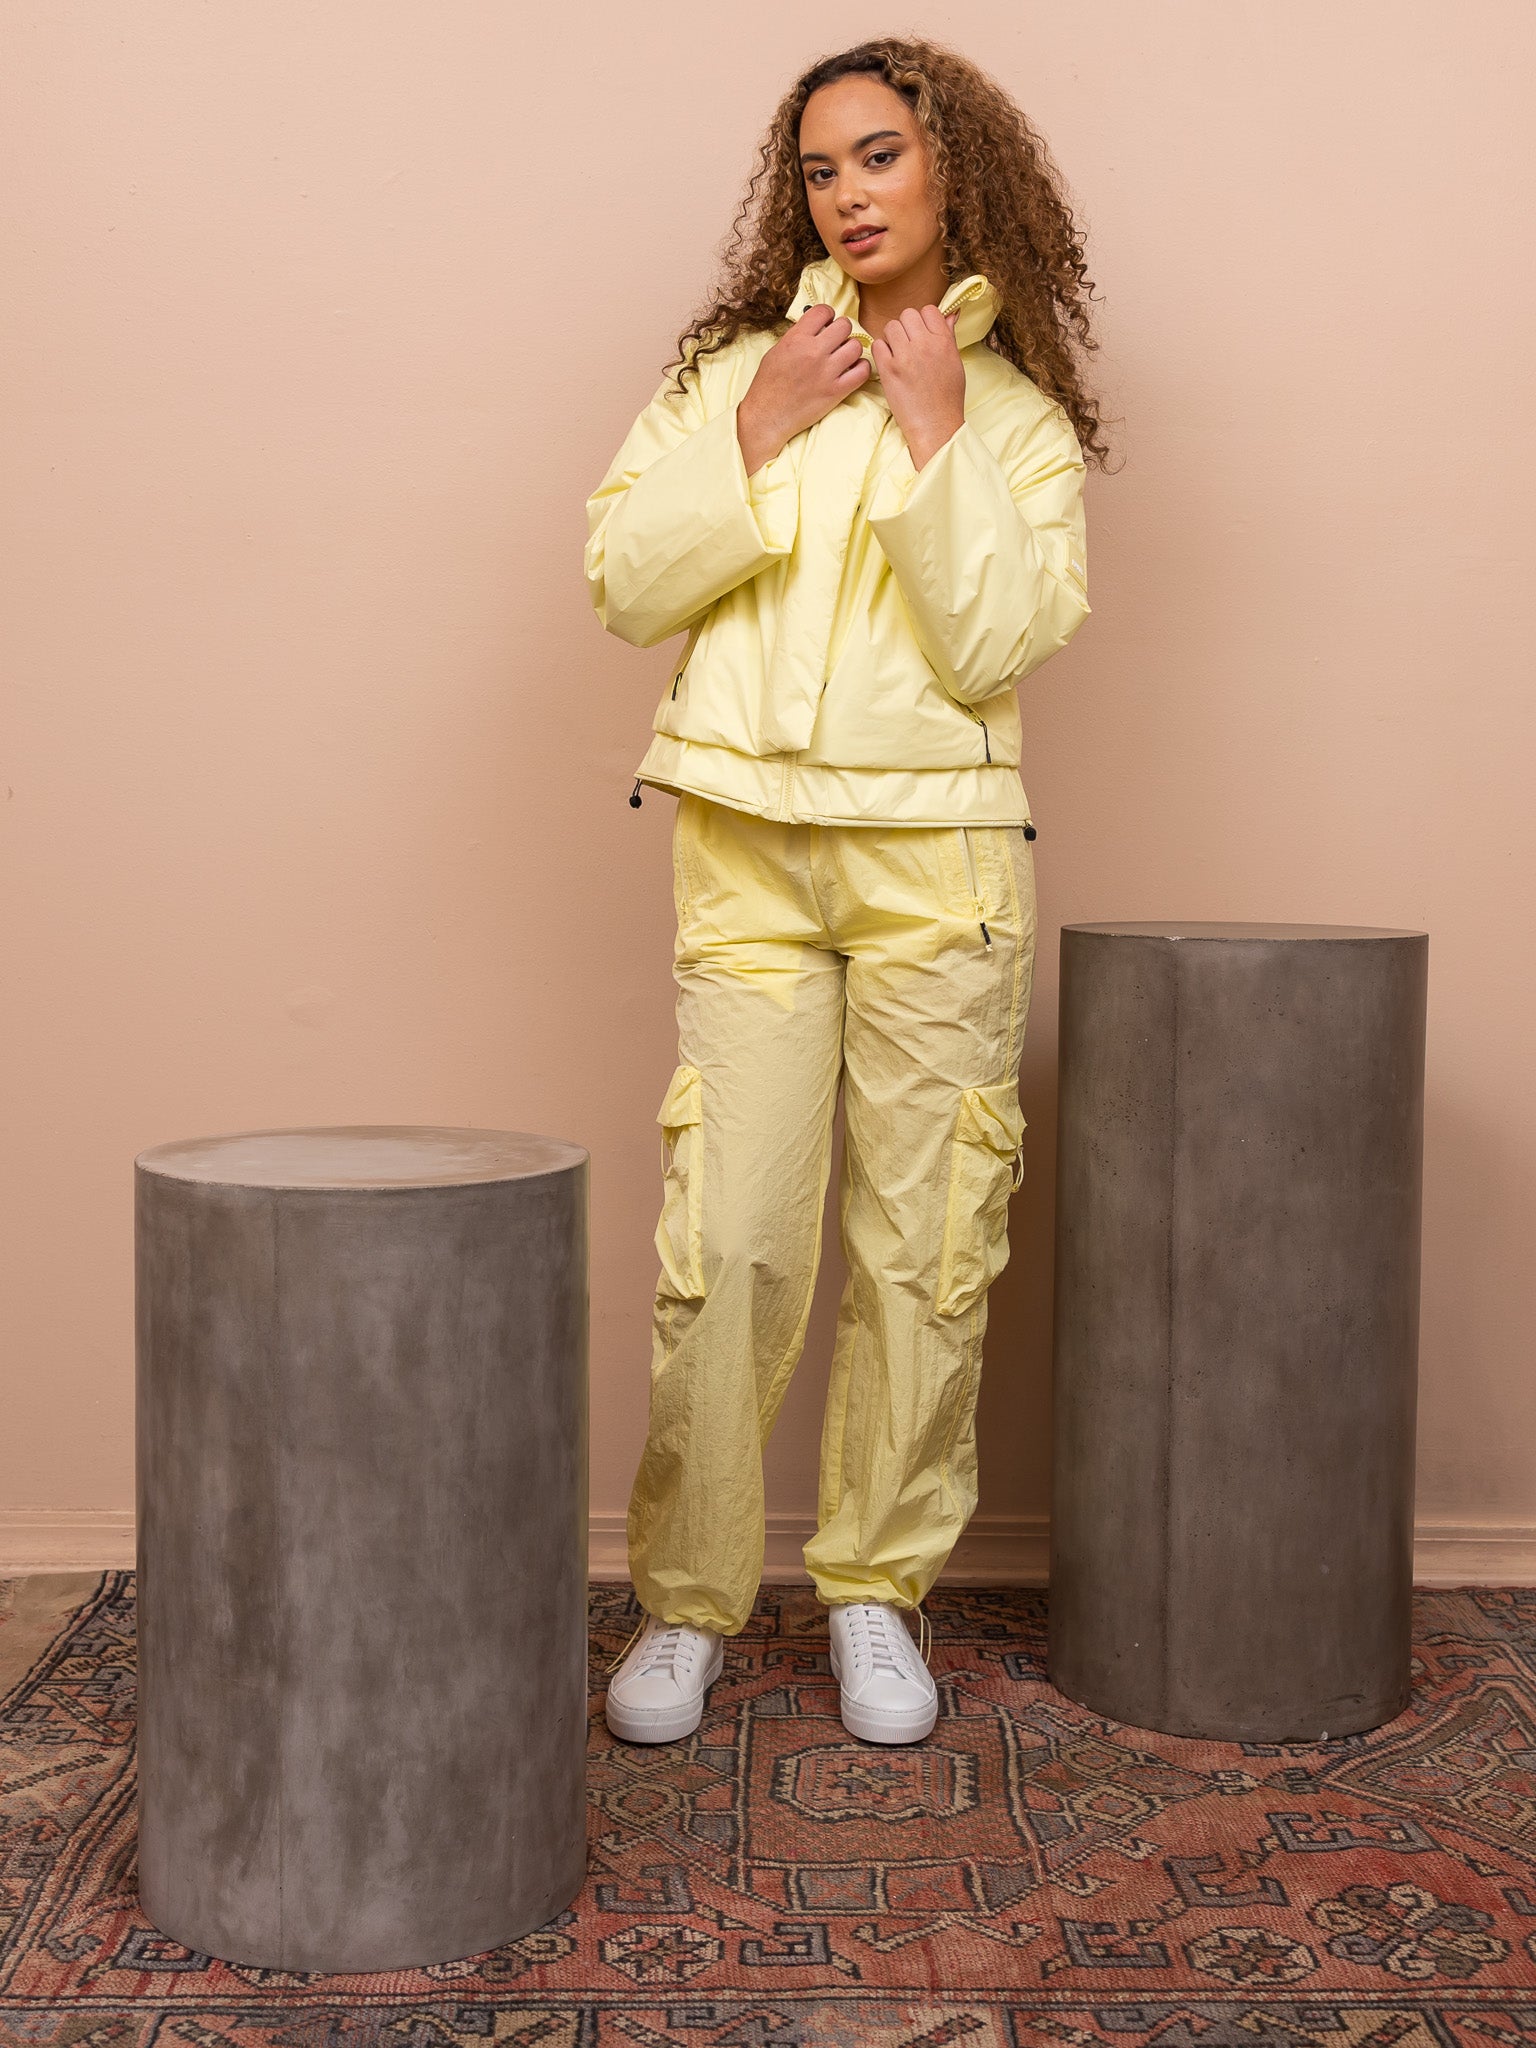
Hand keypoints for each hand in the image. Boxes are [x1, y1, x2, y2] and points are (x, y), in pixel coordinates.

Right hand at [736, 304, 869, 472]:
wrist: (767, 416)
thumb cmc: (768, 385)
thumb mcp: (776, 351)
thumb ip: (797, 337)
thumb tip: (815, 327)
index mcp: (797, 339)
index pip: (823, 311)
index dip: (827, 316)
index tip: (826, 324)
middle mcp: (813, 352)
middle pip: (844, 325)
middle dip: (841, 331)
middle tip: (836, 341)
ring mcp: (827, 372)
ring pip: (856, 346)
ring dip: (852, 349)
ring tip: (844, 357)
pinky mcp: (836, 391)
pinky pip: (862, 371)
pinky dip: (861, 368)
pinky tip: (852, 371)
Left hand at [871, 306, 965, 468]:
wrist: (935, 425)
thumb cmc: (947, 398)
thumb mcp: (955, 363)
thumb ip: (948, 336)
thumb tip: (950, 314)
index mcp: (943, 341)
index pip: (929, 310)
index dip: (923, 320)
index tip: (922, 333)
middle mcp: (925, 344)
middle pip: (907, 314)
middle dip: (906, 327)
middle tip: (908, 344)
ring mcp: (905, 356)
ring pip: (891, 327)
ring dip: (892, 338)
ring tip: (898, 354)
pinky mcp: (889, 369)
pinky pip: (878, 345)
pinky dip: (881, 351)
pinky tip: (889, 364)